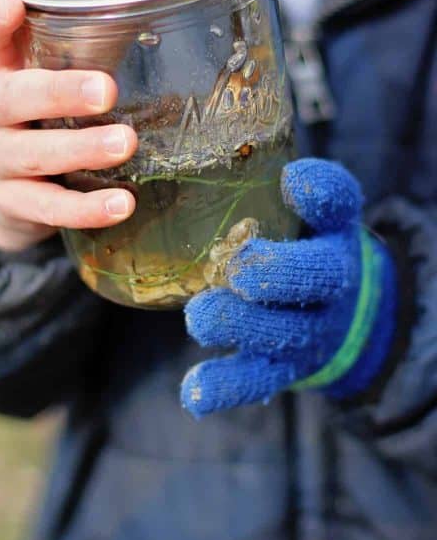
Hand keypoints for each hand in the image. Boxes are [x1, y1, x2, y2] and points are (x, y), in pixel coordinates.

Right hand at [0, 0, 137, 250]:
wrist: (6, 183)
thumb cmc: (41, 112)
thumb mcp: (46, 77)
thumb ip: (82, 53)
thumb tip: (161, 25)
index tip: (13, 4)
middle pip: (8, 98)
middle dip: (58, 93)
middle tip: (106, 90)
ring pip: (28, 155)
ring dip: (79, 149)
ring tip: (124, 144)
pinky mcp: (10, 203)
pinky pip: (46, 207)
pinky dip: (85, 207)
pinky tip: (121, 205)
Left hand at [181, 159, 397, 416]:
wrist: (344, 313)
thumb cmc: (304, 244)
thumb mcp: (302, 210)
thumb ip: (274, 185)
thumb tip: (229, 147)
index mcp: (334, 230)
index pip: (338, 203)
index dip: (319, 192)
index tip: (291, 179)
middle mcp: (332, 280)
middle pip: (318, 277)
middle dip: (279, 273)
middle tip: (240, 269)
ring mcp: (311, 328)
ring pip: (285, 333)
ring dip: (243, 326)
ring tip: (201, 316)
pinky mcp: (286, 367)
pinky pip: (258, 380)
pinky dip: (226, 387)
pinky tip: (195, 392)